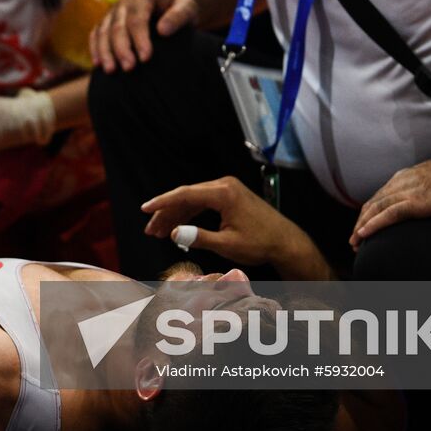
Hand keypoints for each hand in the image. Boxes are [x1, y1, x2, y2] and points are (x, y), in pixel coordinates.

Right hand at [89, 0, 197, 72]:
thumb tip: (163, 31)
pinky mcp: (106, 22)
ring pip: (103, 32)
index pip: (137, 20)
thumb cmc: (179, 9)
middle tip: (129, 68)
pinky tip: (98, 65)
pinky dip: (95, 49)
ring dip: (106, 52)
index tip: (146, 58)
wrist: (168, 6)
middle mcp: (123, 3)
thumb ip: (179, 16)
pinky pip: (95, 35)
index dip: (140, 40)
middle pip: (117, 27)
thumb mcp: (187, 8)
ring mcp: (112, 12)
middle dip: (122, 49)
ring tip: (111, 71)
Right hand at [141, 176, 307, 269]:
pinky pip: (203, 201)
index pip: (185, 194)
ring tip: (159, 231)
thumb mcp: (227, 245)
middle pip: (186, 195)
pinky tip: (178, 226)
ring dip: (176, 214)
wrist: (285, 241)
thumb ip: (199, 237)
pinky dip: (189, 213)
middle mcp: (224, 185)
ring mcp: (228, 188)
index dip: (162, 203)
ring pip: (193, 199)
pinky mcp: (230, 195)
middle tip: (150, 230)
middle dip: (166, 213)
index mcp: (224, 193)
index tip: (145, 210)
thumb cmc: (260, 243)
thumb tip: (173, 233)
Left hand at [350, 152, 430, 248]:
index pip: (379, 196)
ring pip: (375, 210)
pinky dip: (373, 225)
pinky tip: (363, 234)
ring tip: (354, 242)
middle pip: (372, 204)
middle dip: (360, 222)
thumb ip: (422, 186)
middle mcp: (400, 183)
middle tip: (354, 239)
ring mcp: (407, 192)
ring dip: (361, 227)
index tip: (362, 225)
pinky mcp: (415, 202)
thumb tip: (422, 195)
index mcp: (404, 177)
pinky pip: (388, 215)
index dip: (368, 213)